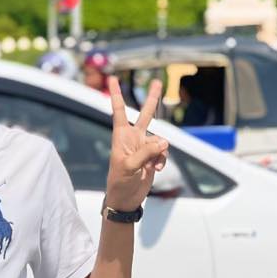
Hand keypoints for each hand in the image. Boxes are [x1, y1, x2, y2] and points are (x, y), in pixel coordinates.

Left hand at [105, 76, 168, 212]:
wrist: (126, 199)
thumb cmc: (119, 181)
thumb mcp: (129, 166)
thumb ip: (147, 152)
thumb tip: (164, 141)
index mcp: (121, 136)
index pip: (119, 111)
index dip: (116, 95)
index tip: (112, 79)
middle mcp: (133, 138)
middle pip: (145, 114)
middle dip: (152, 99)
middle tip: (157, 82)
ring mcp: (144, 147)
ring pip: (160, 140)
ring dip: (159, 152)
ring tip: (152, 165)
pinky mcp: (152, 157)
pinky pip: (163, 152)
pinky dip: (162, 160)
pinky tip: (155, 169)